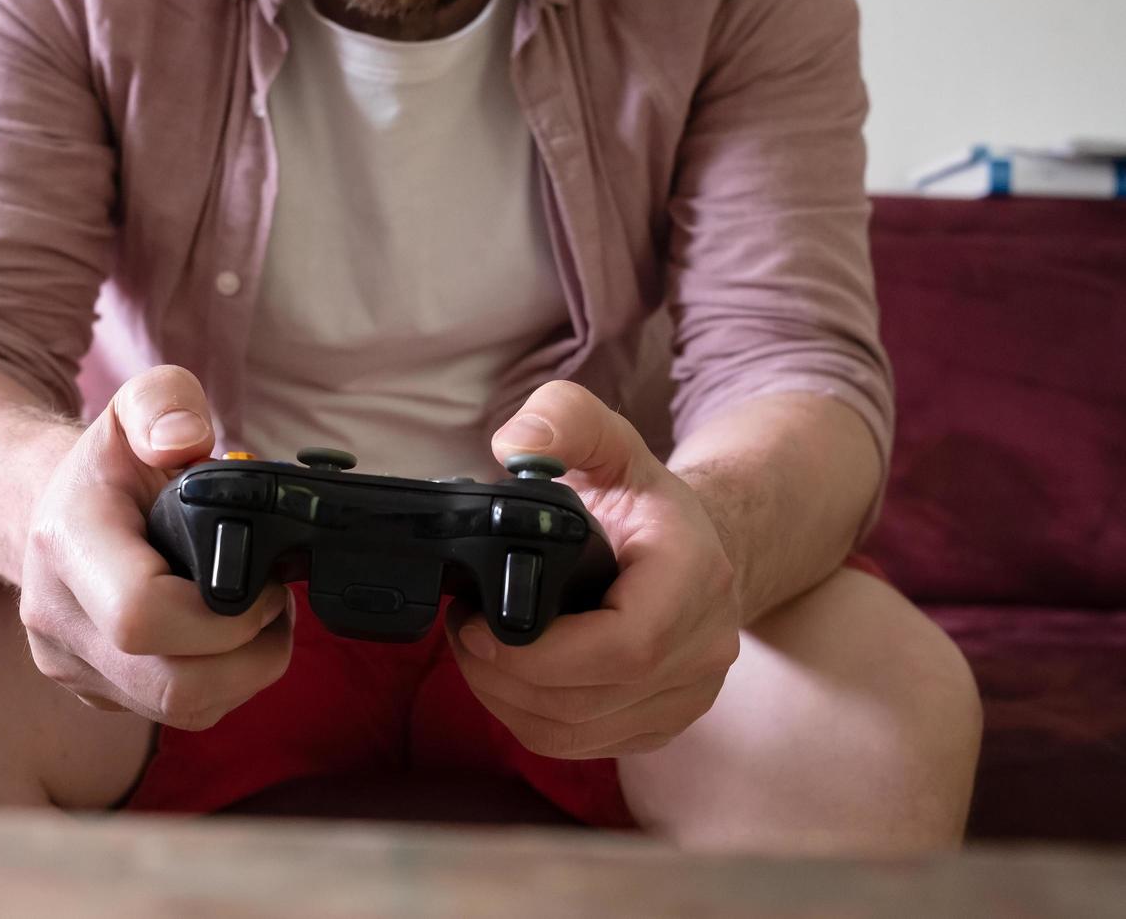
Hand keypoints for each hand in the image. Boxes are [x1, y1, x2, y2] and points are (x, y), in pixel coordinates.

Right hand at [20, 366, 292, 729]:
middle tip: (276, 606)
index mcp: (68, 543)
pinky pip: (175, 716)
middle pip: (172, 683)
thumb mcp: (137, 404)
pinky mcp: (94, 694)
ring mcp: (72, 666)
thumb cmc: (108, 464)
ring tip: (260, 620)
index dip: (225, 613)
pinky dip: (221, 687)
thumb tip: (187, 442)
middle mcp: (57, 617)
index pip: (142, 614)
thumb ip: (165, 401)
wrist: (46, 512)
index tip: (265, 582)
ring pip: (181, 710)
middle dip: (249, 655)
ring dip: (243, 675)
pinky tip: (230, 641)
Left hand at [447, 381, 740, 759]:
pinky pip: (581, 744)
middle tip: (461, 632)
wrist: (699, 548)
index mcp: (694, 578)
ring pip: (577, 732)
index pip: (624, 646)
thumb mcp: (609, 441)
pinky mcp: (660, 724)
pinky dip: (528, 718)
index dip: (539, 654)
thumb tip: (514, 445)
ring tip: (475, 651)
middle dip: (504, 676)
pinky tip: (505, 676)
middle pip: (588, 699)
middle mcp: (702, 648)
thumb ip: (565, 420)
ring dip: (506, 700)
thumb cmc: (644, 501)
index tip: (478, 625)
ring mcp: (687, 696)